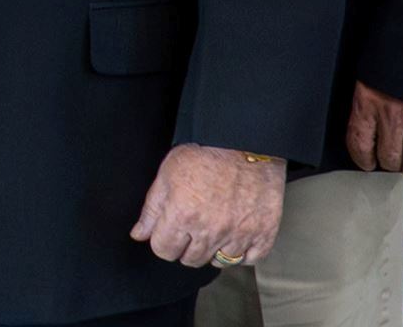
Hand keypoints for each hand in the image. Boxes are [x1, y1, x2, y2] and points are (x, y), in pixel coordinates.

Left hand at [130, 143, 283, 267]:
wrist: (245, 142)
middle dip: (186, 246)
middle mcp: (211, 230)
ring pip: (219, 262)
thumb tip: (139, 234)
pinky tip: (234, 236)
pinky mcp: (263, 233)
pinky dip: (241, 252)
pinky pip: (249, 259)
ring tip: (213, 229)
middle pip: (191, 259)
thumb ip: (152, 209)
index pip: (164, 250)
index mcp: (183, 215)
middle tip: (191, 228)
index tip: (169, 232)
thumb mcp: (167, 174)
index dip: (163, 241)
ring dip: (212, 250)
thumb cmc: (204, 153)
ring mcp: (239, 234)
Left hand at [347, 80, 402, 176]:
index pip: (359, 143)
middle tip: (391, 166)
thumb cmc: (393, 56)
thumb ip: (367, 99)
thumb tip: (366, 121)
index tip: (366, 163)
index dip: (361, 158)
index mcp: (366, 103)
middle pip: (388, 156)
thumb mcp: (369, 75)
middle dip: (389, 165)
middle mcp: (390, 117)